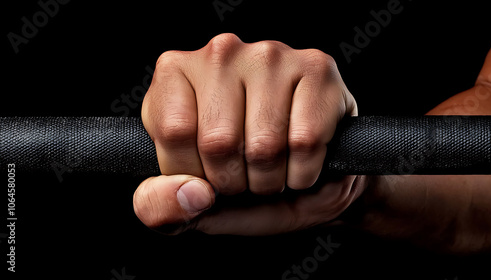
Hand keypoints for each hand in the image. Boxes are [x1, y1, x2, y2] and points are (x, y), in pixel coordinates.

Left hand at [133, 33, 365, 234]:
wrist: (300, 176)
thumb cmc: (240, 176)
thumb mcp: (188, 197)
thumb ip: (161, 206)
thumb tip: (190, 195)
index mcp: (176, 72)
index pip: (174, 132)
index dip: (193, 174)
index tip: (206, 177)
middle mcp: (221, 52)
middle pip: (218, 141)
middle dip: (234, 183)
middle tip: (244, 179)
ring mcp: (271, 56)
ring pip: (264, 145)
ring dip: (270, 182)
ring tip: (271, 172)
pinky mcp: (316, 68)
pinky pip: (305, 142)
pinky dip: (303, 173)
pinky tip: (299, 163)